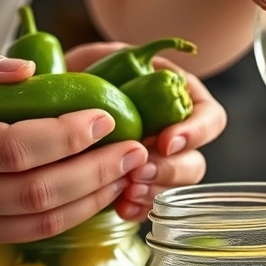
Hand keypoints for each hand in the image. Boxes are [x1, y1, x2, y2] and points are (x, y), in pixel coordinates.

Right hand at [0, 40, 148, 250]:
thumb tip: (35, 72)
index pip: (15, 149)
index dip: (67, 136)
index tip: (106, 118)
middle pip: (37, 192)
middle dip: (95, 172)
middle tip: (134, 150)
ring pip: (40, 221)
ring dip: (92, 199)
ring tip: (127, 173)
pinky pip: (30, 232)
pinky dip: (70, 215)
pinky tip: (98, 193)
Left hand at [65, 43, 226, 221]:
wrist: (55, 106)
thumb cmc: (82, 76)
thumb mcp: (101, 56)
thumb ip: (118, 59)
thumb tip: (127, 70)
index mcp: (180, 100)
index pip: (210, 119)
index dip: (194, 133)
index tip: (165, 141)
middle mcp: (177, 134)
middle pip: (195, 161)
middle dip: (169, 170)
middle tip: (139, 172)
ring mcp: (160, 165)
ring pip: (177, 188)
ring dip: (154, 191)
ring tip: (127, 192)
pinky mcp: (140, 187)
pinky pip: (151, 205)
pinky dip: (138, 209)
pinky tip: (121, 208)